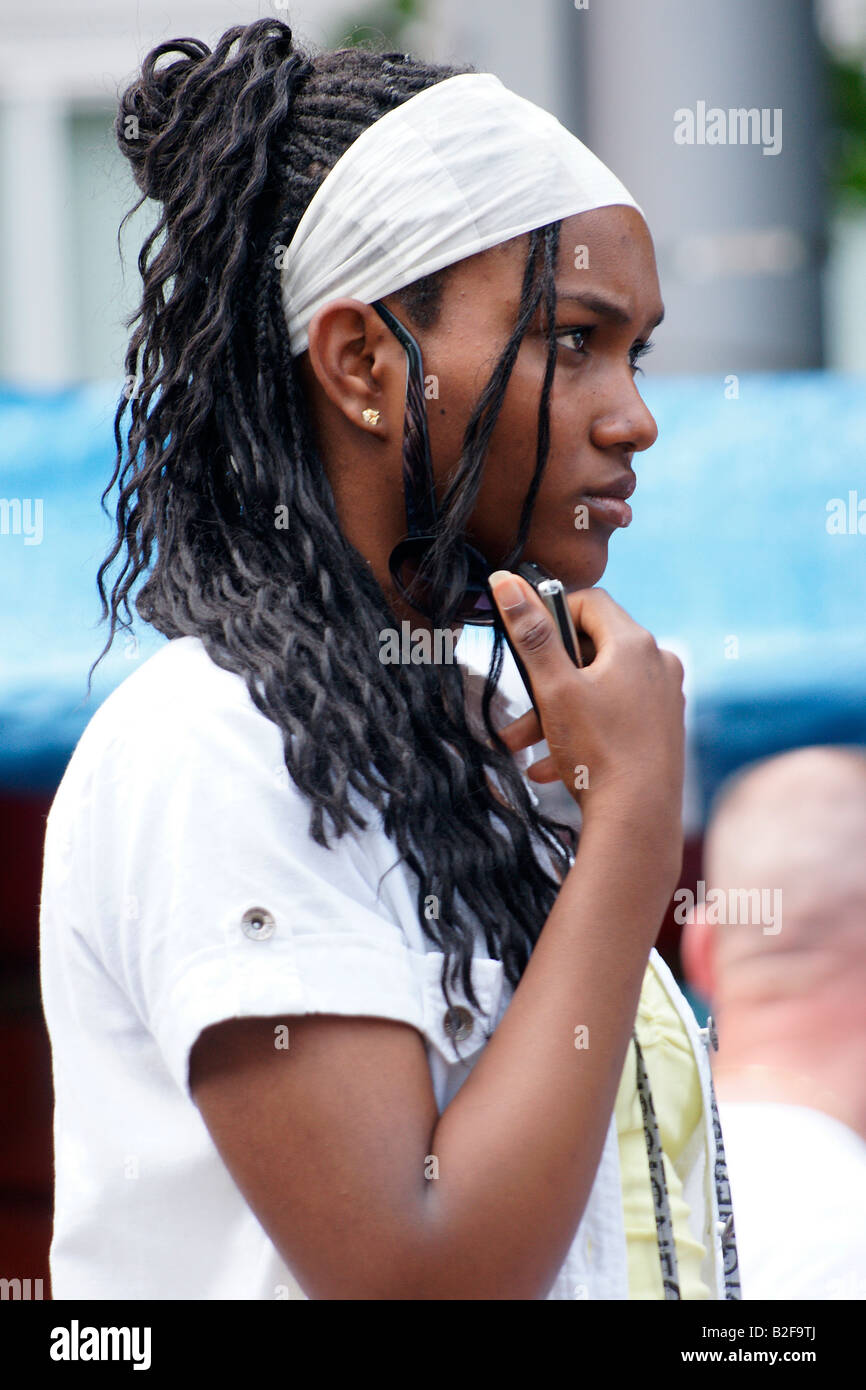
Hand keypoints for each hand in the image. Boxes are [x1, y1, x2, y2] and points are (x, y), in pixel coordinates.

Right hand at [488, 573, 685, 829]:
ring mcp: (664, 698)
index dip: (550, 615)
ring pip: (598, 690)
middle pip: (591, 650)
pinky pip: (614, 718)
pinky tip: (550, 767)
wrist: (639, 821)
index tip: (525, 641)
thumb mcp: (554, 689)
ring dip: (555, 712)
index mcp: (635, 644)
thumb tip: (507, 582)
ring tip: (521, 745)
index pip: (588, 601)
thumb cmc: (598, 751)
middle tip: (517, 707)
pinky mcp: (663, 731)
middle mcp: (658, 664)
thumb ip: (531, 634)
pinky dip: (581, 733)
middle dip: (545, 678)